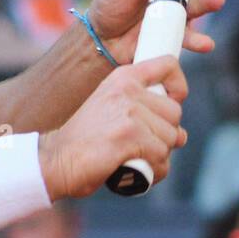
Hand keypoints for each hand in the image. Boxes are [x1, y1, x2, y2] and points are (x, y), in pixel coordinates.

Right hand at [39, 54, 187, 198]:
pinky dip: (154, 171)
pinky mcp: (130, 136)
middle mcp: (127, 90)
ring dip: (158, 156)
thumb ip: (144, 113)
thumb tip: (183, 135)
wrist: (55, 161)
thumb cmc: (83, 141)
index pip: (168, 65)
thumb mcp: (110, 111)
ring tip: (133, 159)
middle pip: (175, 112)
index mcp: (122, 78)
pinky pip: (162, 157)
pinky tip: (135, 171)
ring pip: (171, 138)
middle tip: (138, 146)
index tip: (172, 102)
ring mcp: (129, 113)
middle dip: (164, 135)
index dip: (178, 87)